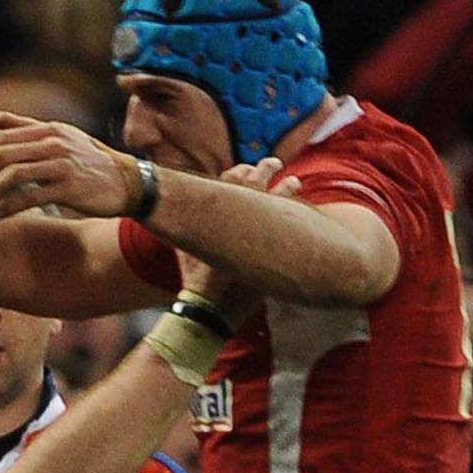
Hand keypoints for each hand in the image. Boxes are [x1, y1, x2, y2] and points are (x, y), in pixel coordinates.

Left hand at [0, 112, 136, 219]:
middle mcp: (53, 143)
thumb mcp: (61, 137)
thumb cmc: (90, 162)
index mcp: (48, 129)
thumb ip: (27, 127)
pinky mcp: (69, 188)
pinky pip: (31, 196)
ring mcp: (62, 165)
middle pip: (3, 154)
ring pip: (13, 175)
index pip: (2, 138)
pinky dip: (9, 206)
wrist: (127, 183)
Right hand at [176, 158, 297, 310]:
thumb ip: (184, 226)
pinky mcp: (276, 248)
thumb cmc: (195, 280)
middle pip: (256, 181)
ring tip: (296, 182)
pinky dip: (298, 212)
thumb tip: (166, 215)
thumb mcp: (185, 247)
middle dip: (264, 171)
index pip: (232, 178)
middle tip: (273, 164)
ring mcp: (260, 230)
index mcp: (217, 208)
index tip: (248, 168)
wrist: (209, 309)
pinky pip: (292, 223)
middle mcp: (239, 213)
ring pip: (279, 197)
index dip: (241, 172)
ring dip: (287, 187)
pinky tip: (306, 211)